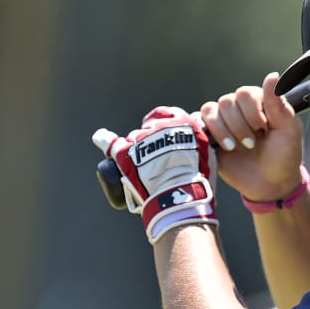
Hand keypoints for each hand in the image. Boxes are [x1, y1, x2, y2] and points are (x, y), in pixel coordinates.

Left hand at [92, 106, 217, 242]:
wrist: (180, 194)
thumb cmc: (197, 178)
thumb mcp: (208, 153)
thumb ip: (200, 141)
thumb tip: (195, 140)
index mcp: (182, 122)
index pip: (171, 114)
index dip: (170, 125)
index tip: (171, 137)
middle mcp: (159, 126)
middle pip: (153, 128)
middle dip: (156, 139)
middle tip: (163, 160)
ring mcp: (140, 139)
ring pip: (136, 137)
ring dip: (139, 147)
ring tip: (146, 167)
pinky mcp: (124, 153)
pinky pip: (110, 142)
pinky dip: (104, 139)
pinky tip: (101, 136)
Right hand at [199, 72, 304, 201]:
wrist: (271, 185)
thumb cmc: (284, 156)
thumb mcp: (288, 130)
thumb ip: (278, 104)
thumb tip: (272, 75)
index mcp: (259, 103)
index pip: (245, 93)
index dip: (251, 111)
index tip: (264, 129)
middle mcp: (239, 109)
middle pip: (226, 102)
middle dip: (239, 125)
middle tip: (252, 144)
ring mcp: (223, 122)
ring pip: (210, 111)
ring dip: (223, 130)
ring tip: (235, 148)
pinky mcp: (209, 137)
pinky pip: (197, 123)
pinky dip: (204, 131)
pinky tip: (218, 145)